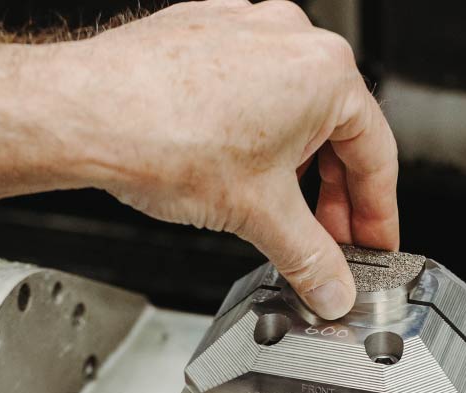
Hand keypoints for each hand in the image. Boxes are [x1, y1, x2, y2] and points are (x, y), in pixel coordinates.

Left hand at [65, 0, 399, 317]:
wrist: (88, 111)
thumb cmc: (164, 136)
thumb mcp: (260, 217)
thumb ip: (310, 260)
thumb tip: (332, 287)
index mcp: (325, 73)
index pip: (376, 157)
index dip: (378, 216)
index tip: (373, 247)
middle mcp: (291, 39)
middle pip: (338, 134)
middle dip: (334, 200)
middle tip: (329, 246)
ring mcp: (247, 32)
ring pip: (294, 115)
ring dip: (297, 173)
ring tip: (282, 219)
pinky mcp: (209, 38)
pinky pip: (253, 97)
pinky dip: (259, 143)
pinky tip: (241, 181)